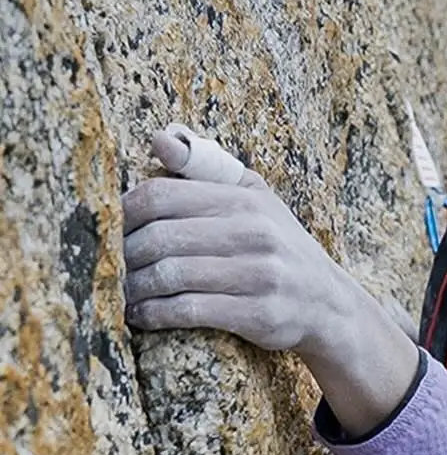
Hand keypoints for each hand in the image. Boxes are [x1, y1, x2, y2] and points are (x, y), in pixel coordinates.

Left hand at [123, 128, 420, 433]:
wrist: (329, 304)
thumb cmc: (279, 247)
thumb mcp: (254, 200)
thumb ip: (205, 171)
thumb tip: (157, 139)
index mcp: (245, 201)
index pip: (161, 196)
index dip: (123, 214)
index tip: (110, 231)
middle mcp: (254, 233)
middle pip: (160, 238)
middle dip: (124, 257)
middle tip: (109, 269)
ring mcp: (259, 275)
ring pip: (170, 276)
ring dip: (134, 289)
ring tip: (120, 294)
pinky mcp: (259, 314)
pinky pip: (189, 311)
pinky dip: (155, 315)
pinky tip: (141, 316)